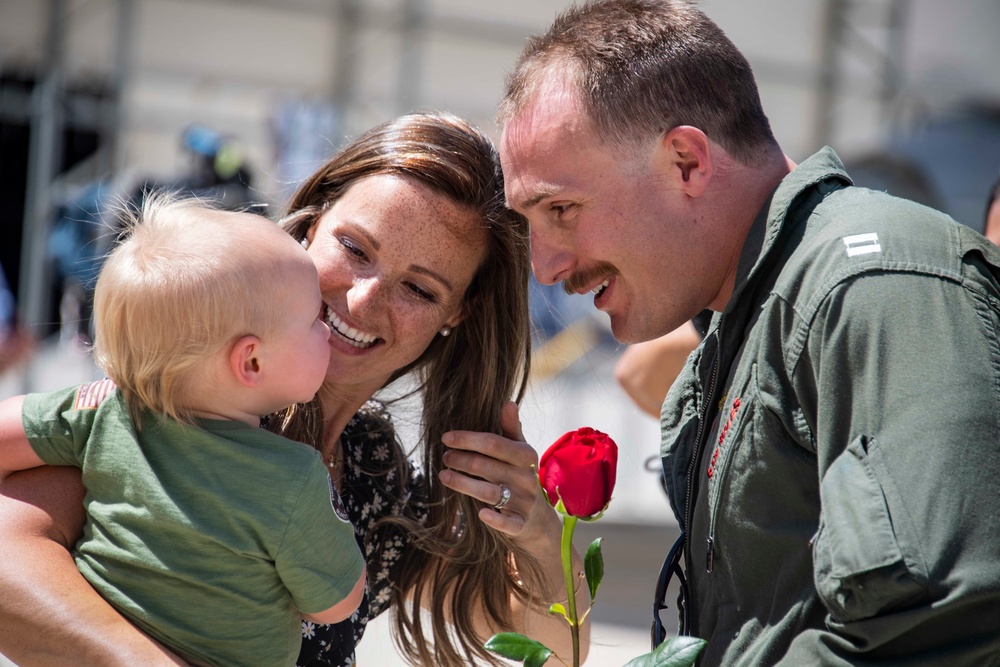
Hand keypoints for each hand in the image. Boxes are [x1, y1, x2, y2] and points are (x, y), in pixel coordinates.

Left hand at [439, 402, 558, 544]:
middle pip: (486, 466)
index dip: (467, 439)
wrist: (538, 518)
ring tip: (443, 476)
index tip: (446, 437)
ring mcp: (524, 502)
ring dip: (463, 484)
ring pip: (490, 492)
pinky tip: (480, 514)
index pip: (493, 443)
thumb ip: (512, 429)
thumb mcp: (520, 453)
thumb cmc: (520, 476)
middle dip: (461, 460)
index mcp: (526, 456)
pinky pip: (509, 523)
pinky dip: (496, 519)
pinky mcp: (521, 524)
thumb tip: (508, 402)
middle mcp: (526, 478)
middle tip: (444, 457)